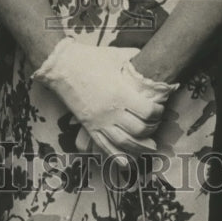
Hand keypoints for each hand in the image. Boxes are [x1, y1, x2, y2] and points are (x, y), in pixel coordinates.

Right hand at [34, 39, 177, 160]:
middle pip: (139, 130)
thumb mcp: (116, 55)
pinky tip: (127, 164)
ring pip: (124, 143)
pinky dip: (117, 157)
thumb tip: (149, 57)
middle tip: (157, 126)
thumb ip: (134, 58)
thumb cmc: (90, 59)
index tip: (160, 108)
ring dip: (139, 148)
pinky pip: (104, 146)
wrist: (62, 66)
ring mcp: (99, 121)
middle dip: (152, 130)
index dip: (158, 112)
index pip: (147, 112)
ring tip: (150, 149)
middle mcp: (111, 112)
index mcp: (120, 94)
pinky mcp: (88, 126)